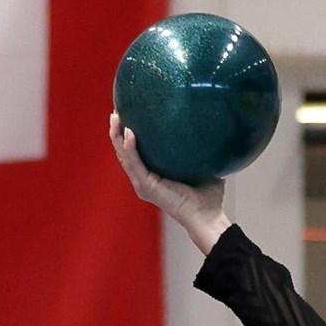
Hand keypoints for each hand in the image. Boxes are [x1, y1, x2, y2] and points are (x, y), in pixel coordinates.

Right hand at [108, 112, 229, 252]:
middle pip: (122, 151)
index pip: (134, 151)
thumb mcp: (201, 165)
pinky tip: (129, 133)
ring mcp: (143, 183)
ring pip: (123, 155)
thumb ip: (199, 148)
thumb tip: (209, 126)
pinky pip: (134, 163)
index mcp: (153, 174)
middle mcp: (144, 178)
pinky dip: (130, 147)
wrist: (208, 216)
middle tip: (116, 110)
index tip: (127, 112)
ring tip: (116, 116)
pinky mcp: (146, 186)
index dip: (126, 133)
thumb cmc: (207, 196)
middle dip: (116, 130)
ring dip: (117, 135)